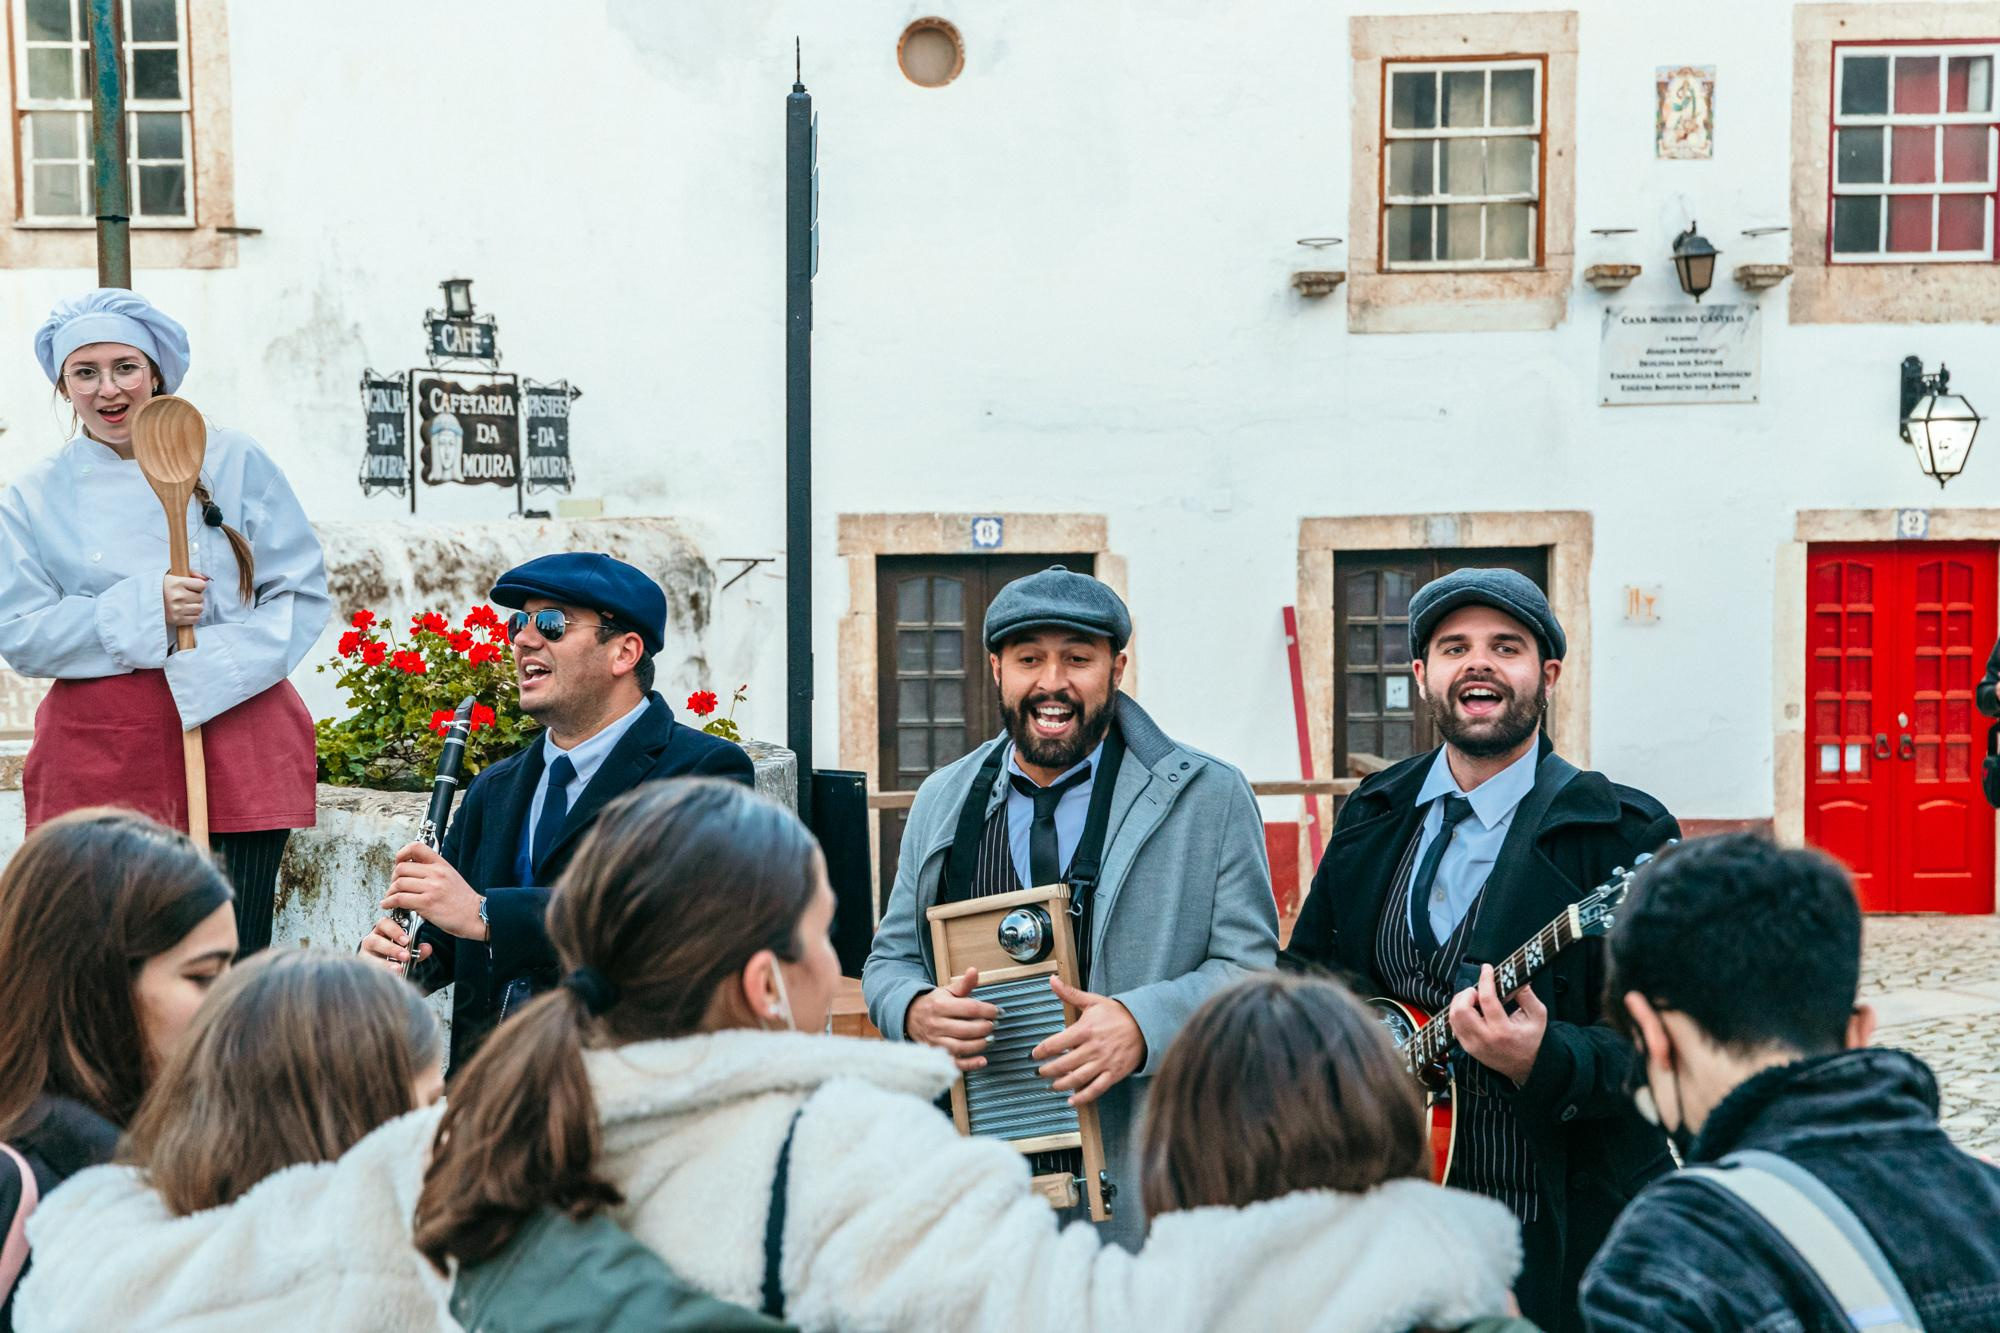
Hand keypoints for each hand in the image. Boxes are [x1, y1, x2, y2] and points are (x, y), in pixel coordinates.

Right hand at [162, 573, 207, 626]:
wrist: (144, 601)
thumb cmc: (161, 587)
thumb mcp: (172, 575)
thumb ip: (191, 573)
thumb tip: (206, 578)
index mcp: (177, 583)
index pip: (201, 585)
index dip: (198, 586)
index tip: (192, 587)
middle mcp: (178, 596)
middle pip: (201, 598)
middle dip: (196, 597)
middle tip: (187, 596)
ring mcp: (177, 609)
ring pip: (200, 608)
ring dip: (195, 606)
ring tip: (186, 604)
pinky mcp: (176, 619)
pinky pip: (196, 619)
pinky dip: (193, 616)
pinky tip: (185, 611)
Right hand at [359, 915, 431, 972]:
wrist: (385, 967)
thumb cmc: (396, 954)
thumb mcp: (409, 950)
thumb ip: (418, 949)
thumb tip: (427, 948)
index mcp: (383, 931)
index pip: (384, 923)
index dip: (395, 931)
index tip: (406, 940)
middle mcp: (371, 940)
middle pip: (375, 940)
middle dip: (392, 949)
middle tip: (406, 956)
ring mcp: (365, 954)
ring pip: (369, 957)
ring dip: (385, 964)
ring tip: (399, 969)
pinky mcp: (363, 967)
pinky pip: (369, 970)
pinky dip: (382, 973)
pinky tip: (392, 976)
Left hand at [381, 841, 484, 939]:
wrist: (476, 915)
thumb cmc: (463, 900)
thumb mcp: (451, 876)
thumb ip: (433, 871)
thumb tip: (412, 870)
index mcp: (441, 864)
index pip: (416, 847)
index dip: (402, 853)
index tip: (398, 863)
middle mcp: (436, 873)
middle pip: (401, 868)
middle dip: (393, 878)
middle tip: (395, 887)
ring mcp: (432, 888)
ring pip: (398, 884)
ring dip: (390, 892)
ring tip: (391, 898)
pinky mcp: (427, 903)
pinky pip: (400, 899)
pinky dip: (390, 902)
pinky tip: (389, 905)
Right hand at [906, 968, 999, 1071]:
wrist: (910, 1017)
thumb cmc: (934, 1004)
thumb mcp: (947, 991)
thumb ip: (963, 984)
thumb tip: (974, 971)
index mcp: (940, 1006)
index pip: (970, 1009)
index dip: (987, 1011)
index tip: (997, 1012)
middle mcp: (936, 1025)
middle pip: (967, 1029)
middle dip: (985, 1028)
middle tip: (993, 1025)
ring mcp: (935, 1042)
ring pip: (962, 1047)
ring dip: (980, 1044)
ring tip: (990, 1038)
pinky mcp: (937, 1054)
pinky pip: (954, 1063)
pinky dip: (970, 1064)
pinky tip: (983, 1060)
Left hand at [1032, 976, 1145, 1107]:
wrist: (1145, 1025)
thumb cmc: (1117, 1013)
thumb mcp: (1093, 1001)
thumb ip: (1070, 993)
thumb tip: (1052, 979)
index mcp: (1085, 1030)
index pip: (1056, 1043)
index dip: (1041, 1051)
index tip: (1034, 1055)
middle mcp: (1093, 1048)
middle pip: (1063, 1064)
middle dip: (1047, 1070)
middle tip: (1040, 1072)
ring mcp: (1103, 1063)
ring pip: (1077, 1079)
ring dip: (1060, 1084)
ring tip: (1051, 1086)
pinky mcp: (1113, 1074)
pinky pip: (1096, 1089)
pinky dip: (1082, 1097)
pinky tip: (1071, 1101)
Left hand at [1451, 962, 1548, 1086]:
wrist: (1527, 1067)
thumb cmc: (1533, 1040)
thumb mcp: (1538, 1016)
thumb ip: (1527, 996)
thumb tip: (1517, 979)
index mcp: (1503, 1031)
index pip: (1487, 1000)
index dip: (1485, 980)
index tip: (1487, 968)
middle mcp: (1485, 1039)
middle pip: (1462, 1009)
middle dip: (1467, 993)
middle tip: (1478, 990)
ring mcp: (1473, 1045)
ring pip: (1453, 1017)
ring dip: (1460, 1002)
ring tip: (1474, 999)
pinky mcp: (1467, 1048)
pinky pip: (1454, 1026)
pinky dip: (1458, 1013)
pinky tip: (1470, 1010)